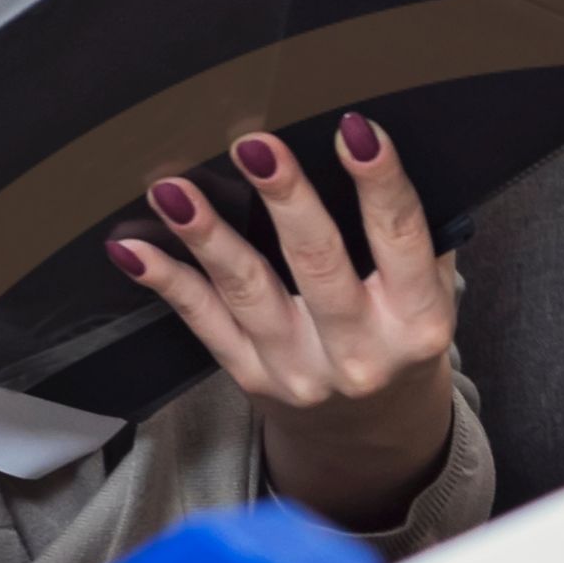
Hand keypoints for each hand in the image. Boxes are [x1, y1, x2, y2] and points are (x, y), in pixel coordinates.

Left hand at [115, 118, 456, 526]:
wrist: (370, 432)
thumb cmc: (399, 340)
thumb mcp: (429, 299)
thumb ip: (414, 242)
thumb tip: (369, 153)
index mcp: (417, 322)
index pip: (402, 240)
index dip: (380, 183)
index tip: (355, 130)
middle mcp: (360, 352)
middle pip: (319, 263)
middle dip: (286, 198)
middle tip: (256, 145)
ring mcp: (300, 369)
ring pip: (248, 291)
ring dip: (208, 236)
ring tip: (174, 189)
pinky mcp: (251, 377)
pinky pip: (204, 322)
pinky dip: (169, 283)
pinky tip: (134, 250)